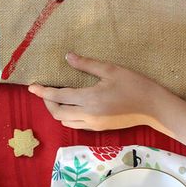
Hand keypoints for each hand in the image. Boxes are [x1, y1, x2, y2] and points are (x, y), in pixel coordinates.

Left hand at [28, 52, 171, 130]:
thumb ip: (87, 65)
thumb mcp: (111, 70)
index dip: (43, 92)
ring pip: (66, 121)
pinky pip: (76, 125)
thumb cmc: (134, 85)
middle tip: (44, 92)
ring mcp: (93, 124)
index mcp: (90, 99)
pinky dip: (68, 116)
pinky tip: (72, 106)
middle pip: (57, 113)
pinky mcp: (99, 129)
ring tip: (57, 98)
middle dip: (47, 103)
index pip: (58, 97)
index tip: (31, 87)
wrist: (154, 108)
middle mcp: (88, 115)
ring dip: (57, 111)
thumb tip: (68, 57)